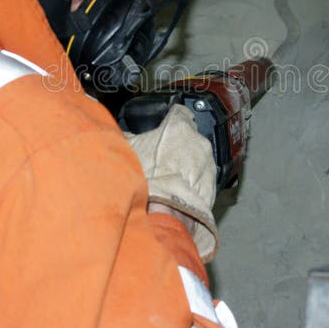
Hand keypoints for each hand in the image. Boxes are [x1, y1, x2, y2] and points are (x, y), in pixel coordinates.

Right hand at [126, 104, 218, 261]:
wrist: (162, 214)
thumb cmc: (146, 181)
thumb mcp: (127, 150)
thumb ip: (126, 135)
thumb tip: (116, 132)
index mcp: (179, 127)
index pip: (179, 112)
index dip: (169, 119)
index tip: (164, 126)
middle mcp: (199, 143)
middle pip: (188, 138)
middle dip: (176, 146)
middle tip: (159, 157)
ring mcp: (208, 166)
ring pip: (197, 160)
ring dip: (186, 166)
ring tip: (165, 178)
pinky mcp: (212, 187)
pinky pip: (202, 181)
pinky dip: (191, 184)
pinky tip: (174, 192)